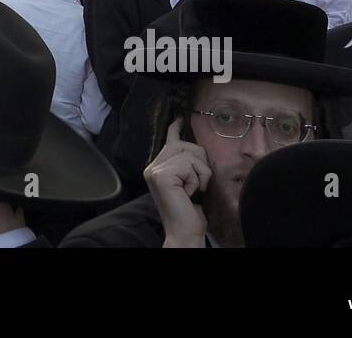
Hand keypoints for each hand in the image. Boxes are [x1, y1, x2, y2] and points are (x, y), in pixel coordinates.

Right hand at [145, 117, 211, 246]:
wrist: (184, 232)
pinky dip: (196, 179)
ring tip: (194, 190)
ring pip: (188, 153)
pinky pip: (188, 165)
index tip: (179, 119)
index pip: (168, 142)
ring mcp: (154, 170)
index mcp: (156, 168)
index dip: (175, 129)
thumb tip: (195, 149)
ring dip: (200, 172)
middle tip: (199, 183)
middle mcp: (152, 166)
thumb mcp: (188, 183)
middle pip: (184, 144)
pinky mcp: (161, 175)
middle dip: (200, 161)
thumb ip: (186, 166)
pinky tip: (190, 193)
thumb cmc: (190, 212)